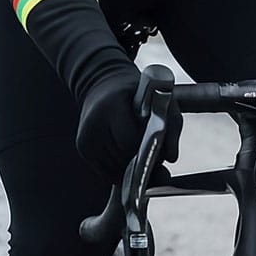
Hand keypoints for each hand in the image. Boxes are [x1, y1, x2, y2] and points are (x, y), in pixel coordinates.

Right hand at [75, 66, 182, 183]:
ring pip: (114, 170)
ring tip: (137, 147)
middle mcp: (93, 124)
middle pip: (123, 159)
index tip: (157, 146)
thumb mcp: (160, 98)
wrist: (105, 83)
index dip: (147, 148)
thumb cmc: (137, 91)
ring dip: (130, 166)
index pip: (130, 143)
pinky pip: (106, 171)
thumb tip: (171, 157)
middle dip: (140, 160)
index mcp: (110, 107)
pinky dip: (120, 168)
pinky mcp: (83, 148)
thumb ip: (172, 125)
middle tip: (150, 147)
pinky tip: (126, 152)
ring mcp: (85, 138)